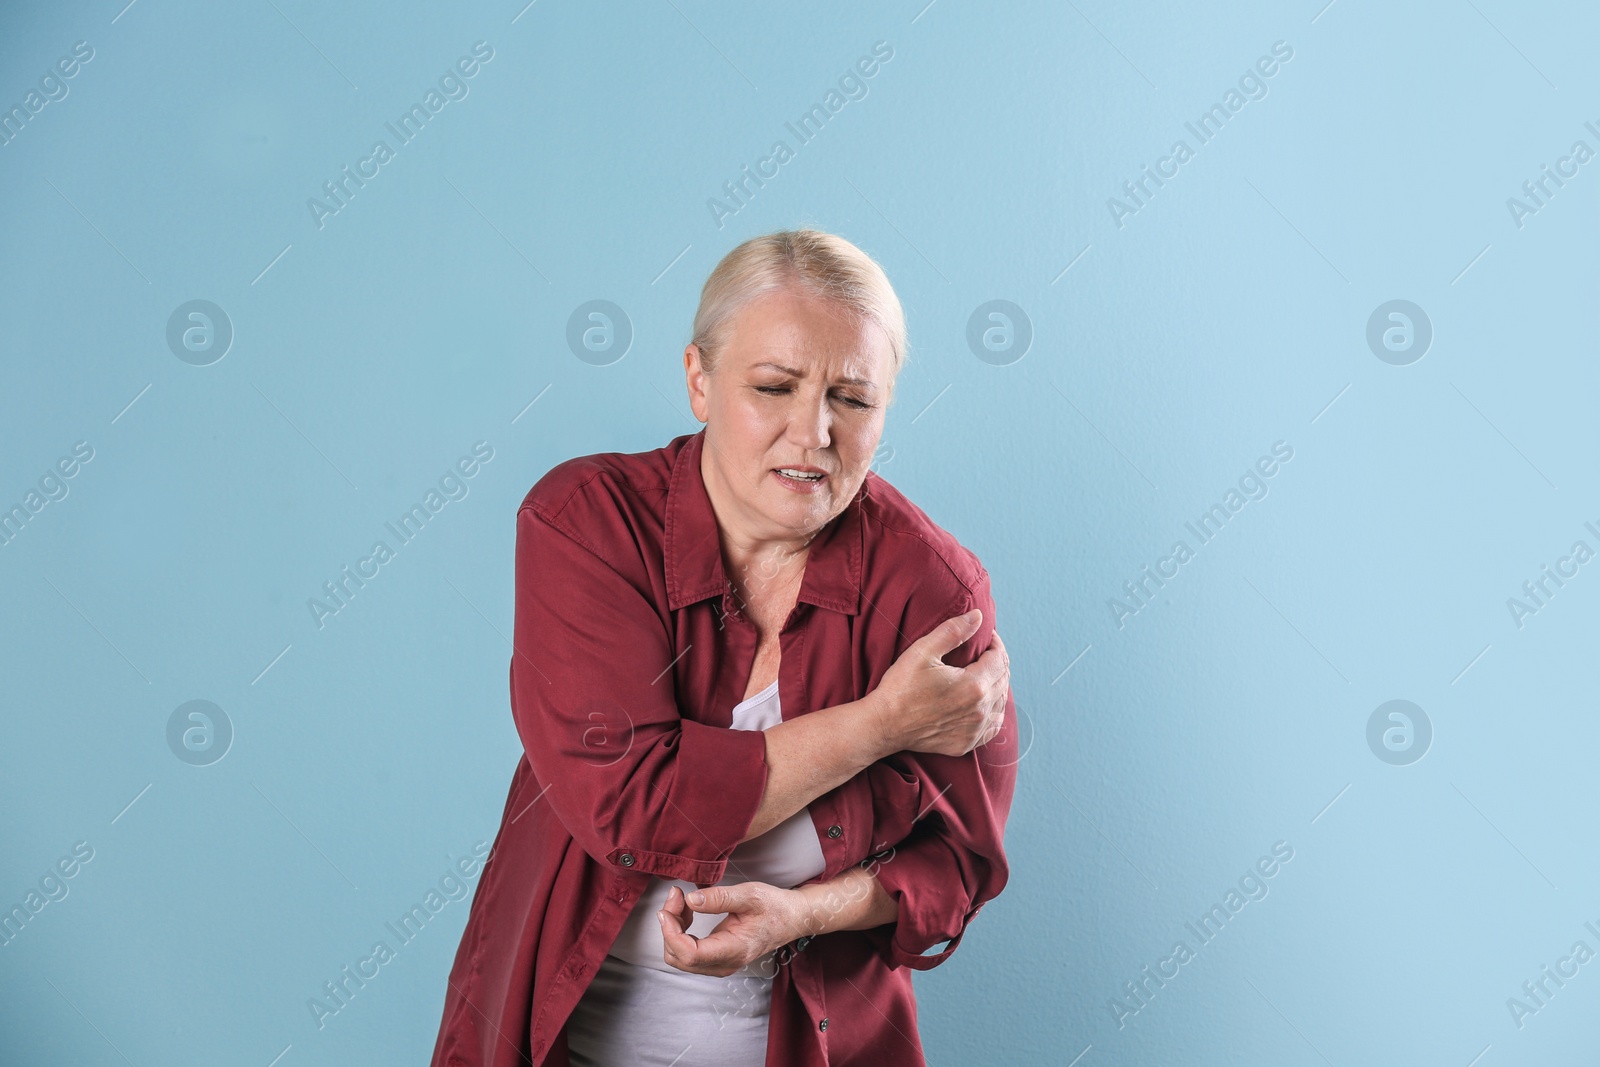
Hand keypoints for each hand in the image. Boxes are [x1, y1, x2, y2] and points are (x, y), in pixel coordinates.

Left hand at [658, 882, 803, 977]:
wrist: (790, 918)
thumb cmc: (774, 907)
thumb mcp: (750, 895)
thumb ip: (719, 898)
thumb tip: (690, 900)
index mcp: (734, 950)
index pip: (690, 955)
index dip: (671, 934)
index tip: (666, 909)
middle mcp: (724, 964)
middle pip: (678, 957)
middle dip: (669, 927)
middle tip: (676, 895)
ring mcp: (718, 964)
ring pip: (678, 956)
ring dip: (673, 928)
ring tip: (681, 900)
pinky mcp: (715, 958)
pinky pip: (686, 951)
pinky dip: (680, 930)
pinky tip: (688, 910)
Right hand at [871, 610, 1010, 757]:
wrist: (884, 725)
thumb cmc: (900, 687)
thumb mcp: (923, 651)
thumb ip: (953, 631)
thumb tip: (978, 616)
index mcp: (973, 685)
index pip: (1000, 659)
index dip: (995, 644)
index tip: (986, 637)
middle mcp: (980, 710)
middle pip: (1003, 680)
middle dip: (996, 662)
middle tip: (982, 653)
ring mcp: (974, 730)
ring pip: (1000, 703)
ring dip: (996, 686)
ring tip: (982, 675)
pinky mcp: (966, 743)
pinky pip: (992, 726)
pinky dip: (992, 712)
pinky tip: (982, 704)